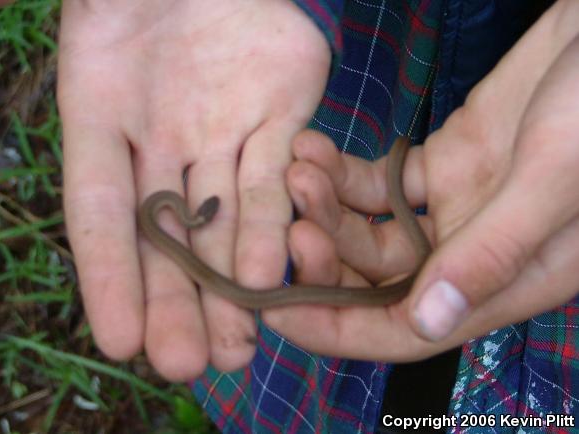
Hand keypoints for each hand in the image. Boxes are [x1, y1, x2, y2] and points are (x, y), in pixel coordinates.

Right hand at [58, 0, 329, 379]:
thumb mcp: (92, 1)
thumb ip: (59, 26)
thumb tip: (17, 19)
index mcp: (102, 118)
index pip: (100, 213)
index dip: (107, 276)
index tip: (119, 341)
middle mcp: (164, 142)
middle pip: (168, 237)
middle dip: (176, 302)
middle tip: (186, 366)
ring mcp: (225, 134)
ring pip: (225, 222)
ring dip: (230, 285)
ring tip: (236, 348)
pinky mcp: (282, 120)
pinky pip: (276, 178)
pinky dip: (273, 225)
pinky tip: (269, 275)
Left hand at [264, 0, 578, 360]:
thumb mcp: (557, 174)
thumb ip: (495, 249)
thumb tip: (428, 322)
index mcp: (507, 277)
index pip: (409, 329)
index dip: (337, 330)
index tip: (275, 312)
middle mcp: (474, 252)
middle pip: (378, 282)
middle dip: (324, 260)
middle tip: (288, 223)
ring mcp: (455, 209)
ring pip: (371, 231)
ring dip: (327, 208)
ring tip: (298, 169)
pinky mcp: (443, 166)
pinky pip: (379, 184)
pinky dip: (343, 173)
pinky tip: (314, 150)